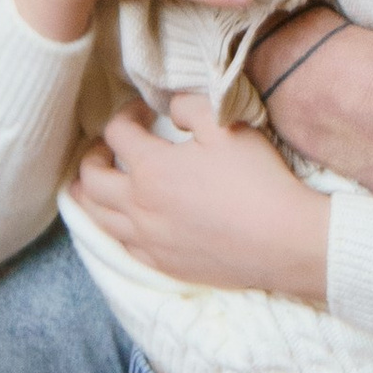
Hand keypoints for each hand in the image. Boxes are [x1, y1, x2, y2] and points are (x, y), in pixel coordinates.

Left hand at [71, 97, 329, 296]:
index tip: (144, 111)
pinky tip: (125, 222)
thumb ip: (190, 107)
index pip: (117, 133)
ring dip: (90, 196)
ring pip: (97, 218)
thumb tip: (170, 109)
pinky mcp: (162, 265)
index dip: (126, 114)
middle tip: (104, 149)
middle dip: (92, 157)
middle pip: (91, 179)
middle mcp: (139, 206)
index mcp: (150, 168)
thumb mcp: (226, 126)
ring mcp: (148, 240)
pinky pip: (122, 246)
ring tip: (96, 185)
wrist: (282, 241)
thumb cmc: (256, 180)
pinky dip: (114, 228)